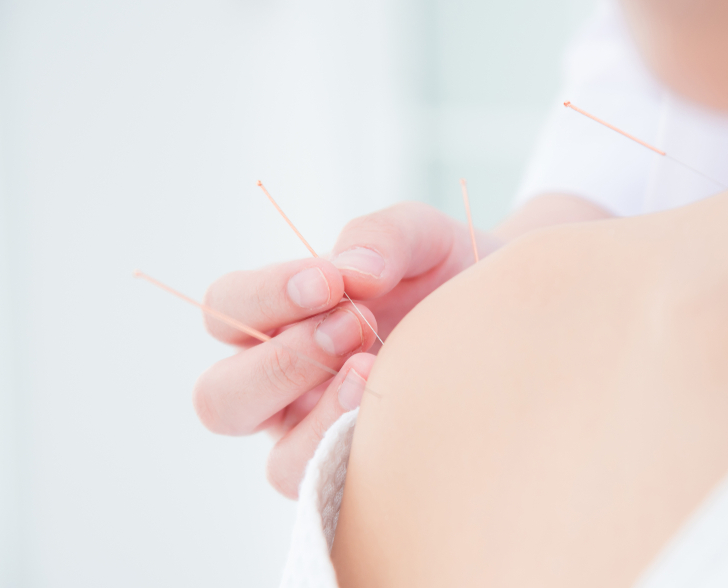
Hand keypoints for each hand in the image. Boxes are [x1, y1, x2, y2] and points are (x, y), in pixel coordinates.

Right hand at [193, 201, 498, 497]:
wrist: (506, 320)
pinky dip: (360, 450)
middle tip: (354, 323)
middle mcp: (283, 387)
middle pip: (220, 398)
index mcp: (278, 320)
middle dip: (281, 362)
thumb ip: (381, 237)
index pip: (227, 308)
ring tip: (373, 367)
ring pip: (279, 463)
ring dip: (323, 417)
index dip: (265, 296)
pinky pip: (340, 490)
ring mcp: (320, 441)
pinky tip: (397, 408)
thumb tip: (353, 272)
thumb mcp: (422, 239)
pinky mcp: (363, 476)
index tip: (330, 280)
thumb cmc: (446, 277)